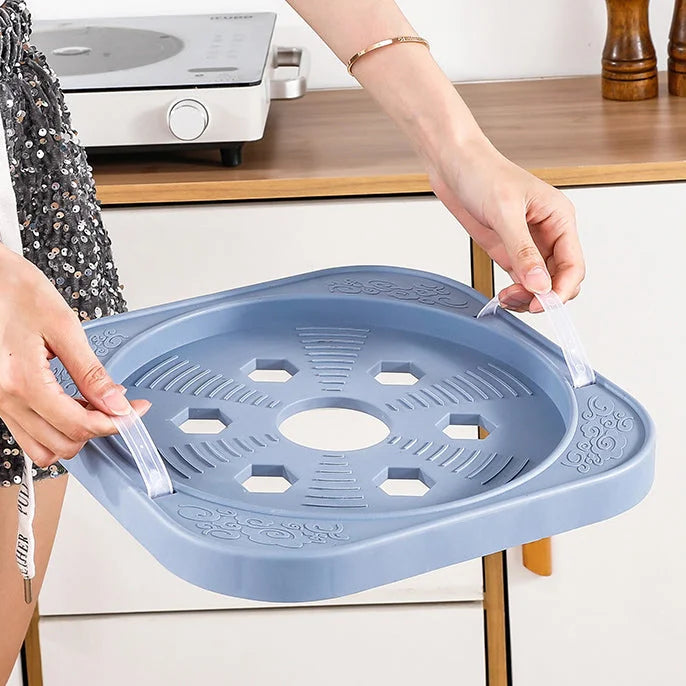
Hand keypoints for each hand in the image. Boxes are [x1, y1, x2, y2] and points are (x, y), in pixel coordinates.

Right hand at [0, 246, 149, 467]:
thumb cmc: (14, 290)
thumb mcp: (63, 325)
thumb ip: (91, 371)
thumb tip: (116, 402)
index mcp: (21, 381)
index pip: (79, 425)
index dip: (116, 422)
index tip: (136, 411)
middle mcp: (4, 399)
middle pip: (63, 443)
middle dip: (98, 429)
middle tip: (120, 406)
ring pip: (42, 447)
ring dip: (75, 435)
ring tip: (95, 408)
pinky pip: (28, 433)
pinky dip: (55, 429)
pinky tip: (72, 405)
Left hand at [428, 136, 584, 312]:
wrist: (453, 165)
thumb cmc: (482, 173)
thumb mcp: (505, 212)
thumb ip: (523, 251)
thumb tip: (540, 284)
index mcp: (559, 218)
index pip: (574, 265)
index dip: (561, 290)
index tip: (542, 304)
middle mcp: (548, 234)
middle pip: (560, 279)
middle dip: (544, 296)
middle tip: (520, 303)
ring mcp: (528, 244)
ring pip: (541, 284)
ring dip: (528, 298)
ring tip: (506, 299)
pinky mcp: (508, 250)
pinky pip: (521, 280)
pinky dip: (515, 293)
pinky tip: (503, 296)